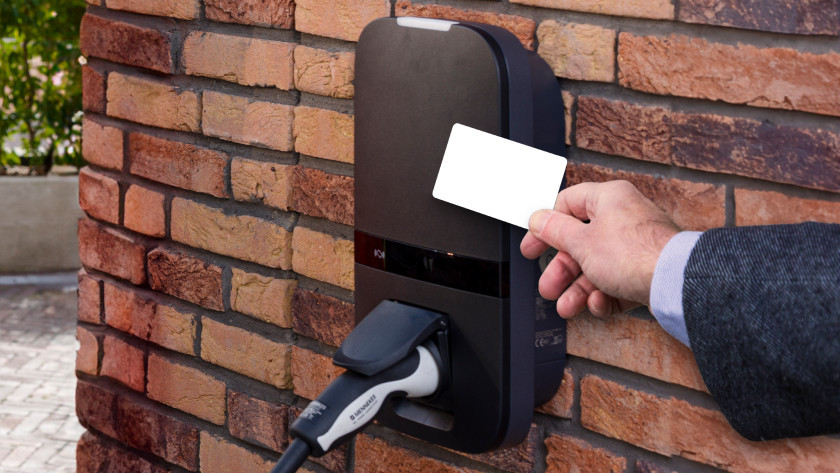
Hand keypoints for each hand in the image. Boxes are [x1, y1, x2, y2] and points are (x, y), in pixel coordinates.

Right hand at [521, 181, 679, 317]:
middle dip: (561, 271)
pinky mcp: (646, 273)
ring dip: (578, 290)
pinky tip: (599, 303)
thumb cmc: (634, 254)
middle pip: (580, 243)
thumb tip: (538, 219)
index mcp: (608, 199)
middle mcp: (624, 218)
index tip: (533, 246)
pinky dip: (604, 296)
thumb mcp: (581, 241)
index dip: (546, 226)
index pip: (567, 204)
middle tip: (548, 286)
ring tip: (567, 307)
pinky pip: (616, 283)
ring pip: (597, 268)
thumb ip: (554, 230)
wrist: (675, 283)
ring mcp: (636, 247)